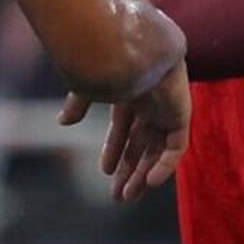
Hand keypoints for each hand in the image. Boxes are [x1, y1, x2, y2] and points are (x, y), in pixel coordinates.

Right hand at [68, 64, 191, 200]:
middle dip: (130, 169)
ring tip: (128, 196)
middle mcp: (150, 102)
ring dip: (144, 173)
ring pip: (157, 149)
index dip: (115, 150)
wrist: (137, 47)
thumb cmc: (110, 59)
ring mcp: (167, 108)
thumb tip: (62, 123)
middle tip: (118, 196)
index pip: (124, 128)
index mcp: (129, 93)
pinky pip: (176, 147)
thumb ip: (78, 103)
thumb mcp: (90, 85)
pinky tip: (150, 182)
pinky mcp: (181, 113)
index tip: (105, 171)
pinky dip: (165, 165)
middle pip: (142, 143)